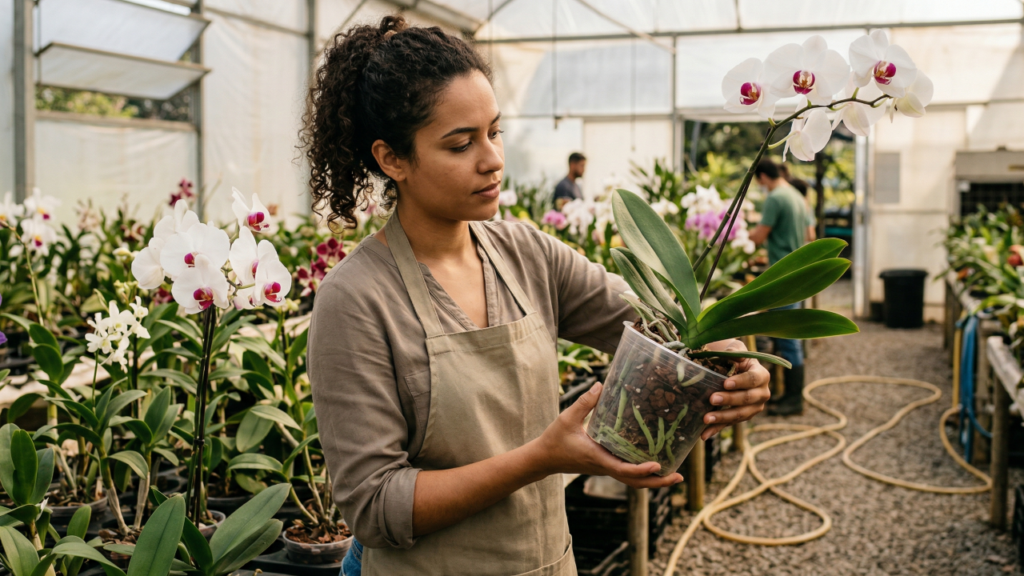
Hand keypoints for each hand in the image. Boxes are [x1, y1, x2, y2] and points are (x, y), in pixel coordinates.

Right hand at [533, 383, 682, 488]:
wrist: (544, 458)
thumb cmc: (555, 439)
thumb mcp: (567, 418)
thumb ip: (584, 402)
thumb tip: (600, 385)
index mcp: (598, 458)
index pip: (624, 470)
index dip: (642, 469)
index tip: (658, 465)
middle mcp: (605, 466)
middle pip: (635, 482)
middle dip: (658, 482)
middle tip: (679, 477)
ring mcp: (606, 468)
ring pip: (633, 480)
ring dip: (653, 480)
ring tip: (674, 473)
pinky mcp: (605, 465)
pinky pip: (627, 473)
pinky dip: (643, 473)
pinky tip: (654, 462)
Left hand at [700, 338, 771, 439]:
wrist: (734, 367)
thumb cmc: (735, 357)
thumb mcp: (736, 350)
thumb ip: (735, 352)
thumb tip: (735, 356)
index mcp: (762, 375)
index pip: (753, 379)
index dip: (740, 382)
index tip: (725, 383)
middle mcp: (762, 394)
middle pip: (747, 399)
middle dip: (729, 400)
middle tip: (712, 399)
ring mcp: (753, 408)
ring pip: (740, 415)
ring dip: (722, 418)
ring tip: (706, 418)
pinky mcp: (742, 417)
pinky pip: (729, 424)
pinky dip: (716, 429)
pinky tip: (704, 434)